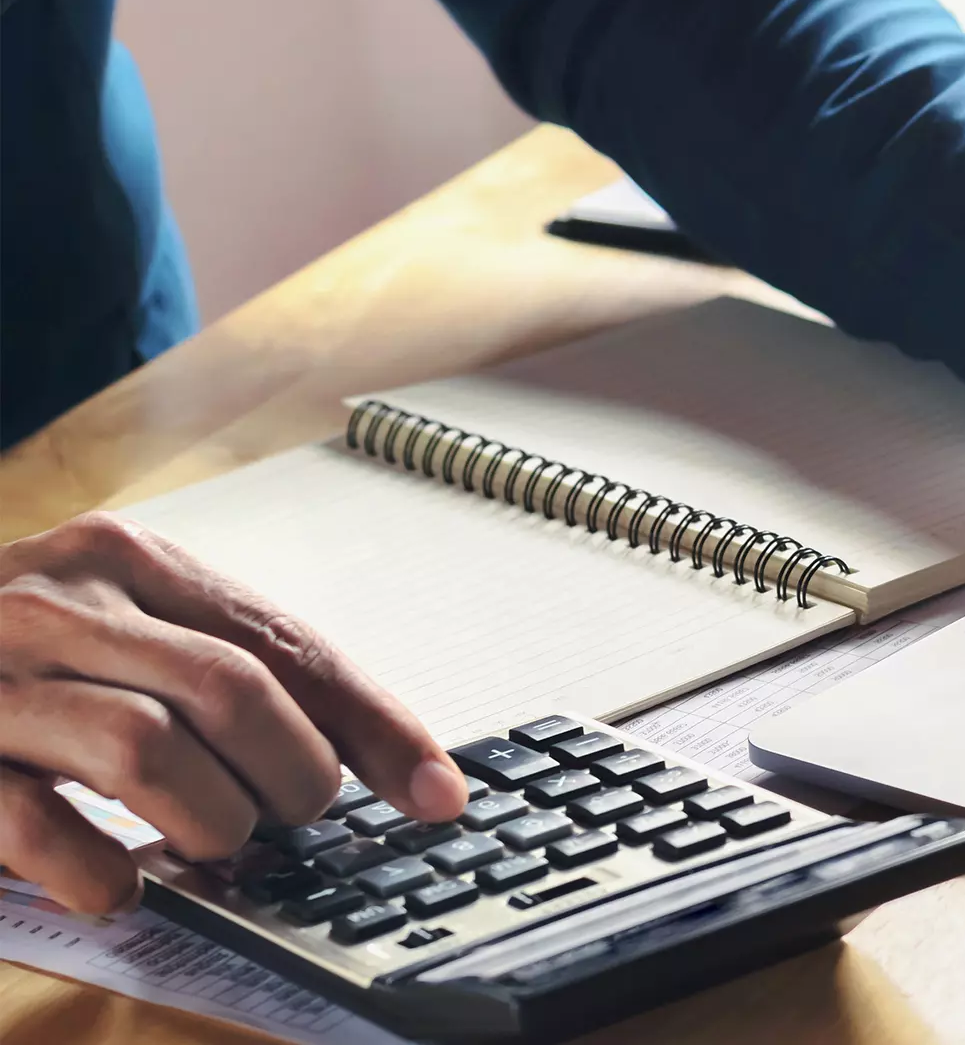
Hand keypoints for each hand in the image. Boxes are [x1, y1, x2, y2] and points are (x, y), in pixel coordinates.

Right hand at [0, 514, 467, 913]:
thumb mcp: (122, 630)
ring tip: (214, 845)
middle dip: (292, 777)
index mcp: (128, 562)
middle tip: (296, 818)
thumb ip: (224, 671)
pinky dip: (101, 871)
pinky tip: (119, 883)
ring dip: (210, 822)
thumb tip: (370, 757)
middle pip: (232, 691)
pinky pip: (38, 825)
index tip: (440, 793)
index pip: (288, 643)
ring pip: (150, 751)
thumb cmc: (12, 659)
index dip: (377, 726)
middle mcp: (59, 602)